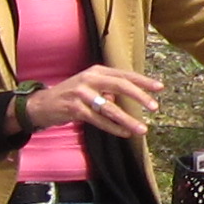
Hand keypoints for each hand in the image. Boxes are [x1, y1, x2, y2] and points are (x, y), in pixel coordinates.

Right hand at [32, 62, 163, 138]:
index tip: (159, 88)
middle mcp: (90, 78)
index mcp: (97, 71)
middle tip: (155, 107)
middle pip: (120, 85)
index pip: (124, 74)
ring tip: (142, 129)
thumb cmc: (72, 95)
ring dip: (128, 119)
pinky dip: (113, 128)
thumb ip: (109, 89)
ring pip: (110, 107)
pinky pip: (99, 120)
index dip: (143, 81)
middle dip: (139, 96)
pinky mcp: (75, 108)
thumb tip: (127, 99)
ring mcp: (81, 93)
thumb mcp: (91, 86)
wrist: (43, 104)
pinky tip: (124, 133)